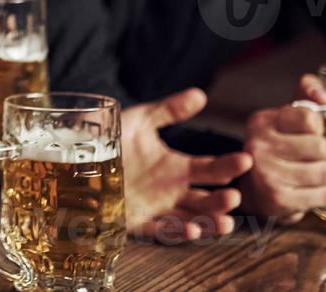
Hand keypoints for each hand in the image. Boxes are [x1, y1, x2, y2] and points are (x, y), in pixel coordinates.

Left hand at [121, 88, 252, 240]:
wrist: (80, 156)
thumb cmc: (114, 138)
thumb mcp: (141, 121)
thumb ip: (169, 110)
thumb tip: (200, 94)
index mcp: (177, 168)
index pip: (210, 169)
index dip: (228, 165)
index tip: (245, 160)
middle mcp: (172, 191)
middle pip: (205, 199)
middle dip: (222, 200)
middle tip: (233, 196)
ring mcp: (157, 208)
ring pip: (191, 219)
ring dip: (209, 222)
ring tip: (225, 222)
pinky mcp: (137, 222)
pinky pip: (161, 231)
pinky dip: (177, 232)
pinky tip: (191, 229)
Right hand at [239, 74, 325, 222]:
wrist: (256, 190)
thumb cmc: (278, 147)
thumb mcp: (286, 116)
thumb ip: (306, 93)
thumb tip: (323, 97)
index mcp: (261, 121)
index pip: (310, 119)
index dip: (315, 128)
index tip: (304, 134)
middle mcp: (258, 145)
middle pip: (320, 146)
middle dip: (320, 154)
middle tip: (305, 158)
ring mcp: (266, 174)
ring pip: (325, 171)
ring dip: (323, 175)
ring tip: (307, 175)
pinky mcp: (278, 199)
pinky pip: (325, 194)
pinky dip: (323, 194)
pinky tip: (308, 191)